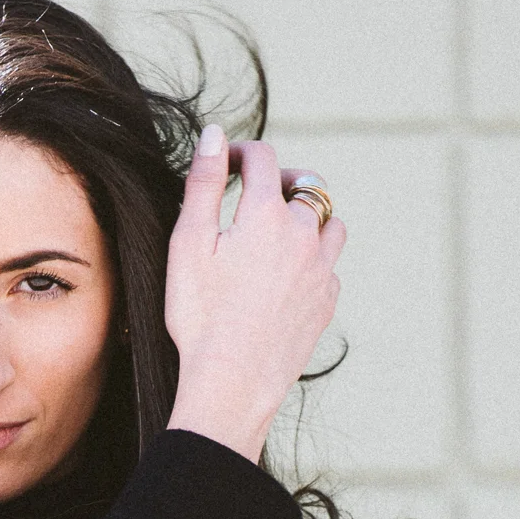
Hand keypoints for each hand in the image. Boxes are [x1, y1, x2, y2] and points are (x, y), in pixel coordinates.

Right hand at [165, 129, 346, 463]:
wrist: (232, 383)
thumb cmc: (201, 316)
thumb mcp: (188, 244)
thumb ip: (203, 183)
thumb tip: (215, 135)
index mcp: (267, 214)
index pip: (262, 159)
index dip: (241, 152)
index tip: (226, 162)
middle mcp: (304, 236)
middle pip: (306, 186)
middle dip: (280, 180)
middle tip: (255, 192)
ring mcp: (321, 271)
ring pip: (331, 224)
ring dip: (309, 216)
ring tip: (282, 229)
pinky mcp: (326, 303)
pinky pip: (330, 266)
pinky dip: (314, 258)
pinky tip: (289, 274)